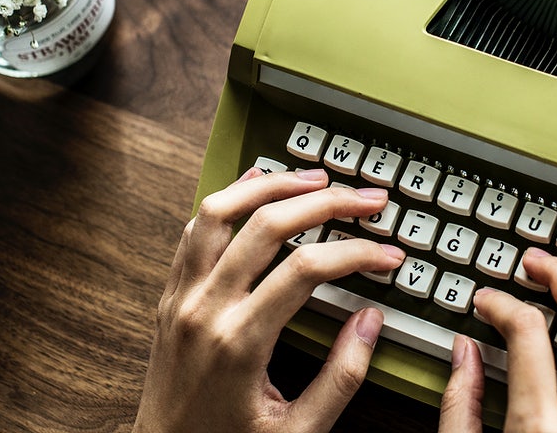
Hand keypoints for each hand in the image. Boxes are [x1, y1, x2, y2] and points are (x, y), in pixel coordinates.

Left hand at [133, 167, 405, 432]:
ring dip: (271, 186)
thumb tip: (370, 322)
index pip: (307, 269)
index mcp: (239, 342)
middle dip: (327, 202)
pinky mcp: (170, 297)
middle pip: (269, 225)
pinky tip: (256, 186)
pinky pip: (194, 230)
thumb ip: (341, 378)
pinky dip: (227, 199)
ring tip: (315, 179)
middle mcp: (204, 309)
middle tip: (366, 199)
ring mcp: (181, 298)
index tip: (386, 254)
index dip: (356, 252)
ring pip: (220, 211)